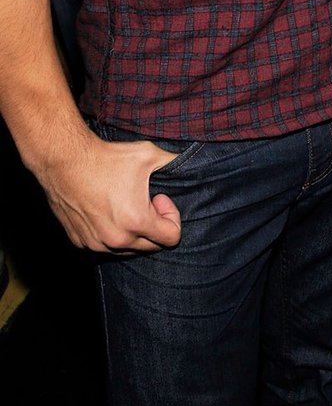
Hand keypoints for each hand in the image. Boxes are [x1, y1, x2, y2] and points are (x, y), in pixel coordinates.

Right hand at [30, 130, 181, 253]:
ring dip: (133, 232)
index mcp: (137, 222)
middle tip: (144, 201)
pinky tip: (106, 210)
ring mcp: (96, 243)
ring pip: (128, 250)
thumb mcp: (149, 155)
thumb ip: (175, 163)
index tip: (159, 198)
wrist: (64, 160)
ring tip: (125, 204)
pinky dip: (111, 234)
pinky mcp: (79, 242)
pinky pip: (104, 247)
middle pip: (152, 247)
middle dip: (154, 226)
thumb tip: (193, 163)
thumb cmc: (107, 158)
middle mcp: (117, 240)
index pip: (172, 238)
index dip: (172, 216)